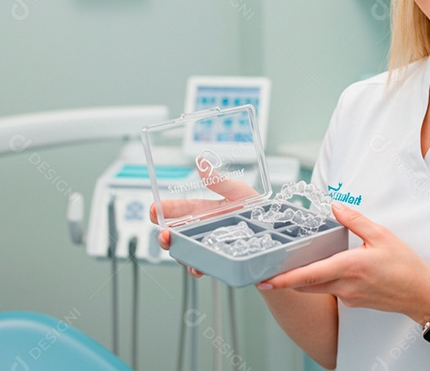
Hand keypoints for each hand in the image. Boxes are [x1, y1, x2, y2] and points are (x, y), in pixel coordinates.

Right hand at [148, 157, 259, 278]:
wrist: (274, 227)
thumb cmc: (256, 207)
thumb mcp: (238, 190)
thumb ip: (218, 180)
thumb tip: (201, 162)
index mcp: (204, 210)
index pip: (180, 210)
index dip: (164, 209)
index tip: (154, 208)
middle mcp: (202, 228)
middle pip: (176, 233)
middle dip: (165, 234)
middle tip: (163, 233)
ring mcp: (209, 244)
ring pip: (185, 250)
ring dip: (178, 251)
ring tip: (176, 248)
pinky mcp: (219, 258)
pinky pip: (203, 264)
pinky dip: (197, 267)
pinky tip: (196, 266)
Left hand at [256, 203, 429, 323]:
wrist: (421, 294)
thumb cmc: (405, 266)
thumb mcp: (382, 235)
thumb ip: (355, 220)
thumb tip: (335, 206)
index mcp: (349, 267)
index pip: (309, 275)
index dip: (284, 279)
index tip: (266, 279)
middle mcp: (345, 286)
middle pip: (305, 285)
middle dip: (285, 280)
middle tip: (267, 272)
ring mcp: (348, 297)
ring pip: (316, 289)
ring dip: (301, 281)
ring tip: (289, 268)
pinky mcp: (353, 302)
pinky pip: (331, 291)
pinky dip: (321, 282)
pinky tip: (326, 269)